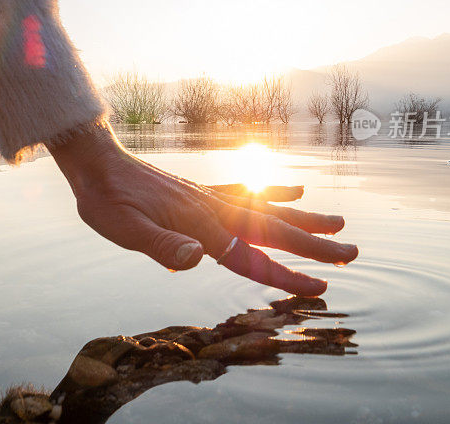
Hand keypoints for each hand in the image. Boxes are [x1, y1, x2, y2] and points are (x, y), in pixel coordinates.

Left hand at [49, 124, 357, 296]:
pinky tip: (293, 188)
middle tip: (352, 252)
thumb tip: (199, 259)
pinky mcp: (202, 192)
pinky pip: (247, 190)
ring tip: (338, 222)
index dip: (287, 275)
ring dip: (305, 218)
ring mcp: (211, 197)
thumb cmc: (108, 201)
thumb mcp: (125, 230)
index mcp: (202, 225)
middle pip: (274, 229)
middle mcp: (214, 209)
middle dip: (314, 245)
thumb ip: (163, 245)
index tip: (321, 286)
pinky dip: (273, 191)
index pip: (251, 257)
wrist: (97, 164)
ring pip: (269, 209)